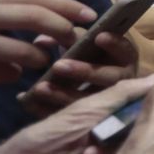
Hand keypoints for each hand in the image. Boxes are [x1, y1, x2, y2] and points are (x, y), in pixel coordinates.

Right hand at [0, 0, 94, 86]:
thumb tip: (48, 30)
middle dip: (63, 31)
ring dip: (39, 60)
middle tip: (75, 42)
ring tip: (41, 62)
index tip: (90, 15)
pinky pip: (1, 74)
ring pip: (22, 52)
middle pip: (35, 18)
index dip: (66, 4)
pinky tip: (8, 74)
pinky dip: (11, 75)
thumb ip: (4, 13)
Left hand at [18, 29, 139, 115]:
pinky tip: (28, 101)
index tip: (98, 37)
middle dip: (84, 71)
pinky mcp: (87, 117)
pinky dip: (46, 108)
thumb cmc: (89, 54)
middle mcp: (121, 81)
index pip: (126, 50)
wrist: (87, 83)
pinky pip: (70, 116)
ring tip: (40, 87)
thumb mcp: (83, 42)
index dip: (114, 44)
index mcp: (124, 58)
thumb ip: (68, 37)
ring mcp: (106, 102)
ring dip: (64, 94)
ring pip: (89, 100)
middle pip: (108, 78)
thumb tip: (42, 40)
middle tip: (58, 65)